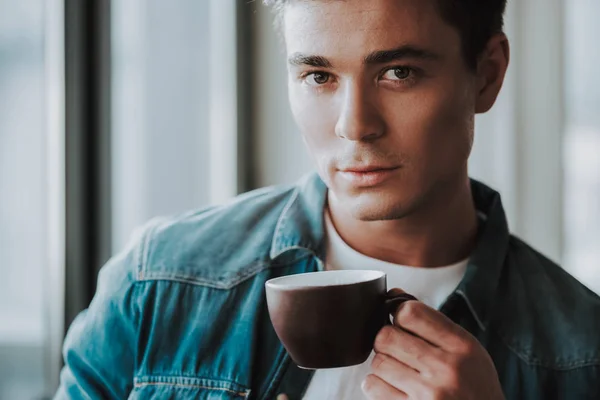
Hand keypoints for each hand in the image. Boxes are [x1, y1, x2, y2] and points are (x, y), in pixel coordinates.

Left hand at [362, 291, 503, 399]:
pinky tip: (393, 387)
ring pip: (378, 362)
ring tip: (399, 370)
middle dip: (387, 340)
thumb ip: (434, 324)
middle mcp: (446, 368)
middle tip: (397, 349)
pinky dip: (376, 385)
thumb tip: (393, 295)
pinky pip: (372, 387)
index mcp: (462, 346)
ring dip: (383, 364)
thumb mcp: (468, 350)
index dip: (399, 314)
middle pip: (387, 336)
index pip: (410, 312)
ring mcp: (429, 393)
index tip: (402, 323)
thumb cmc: (474, 384)